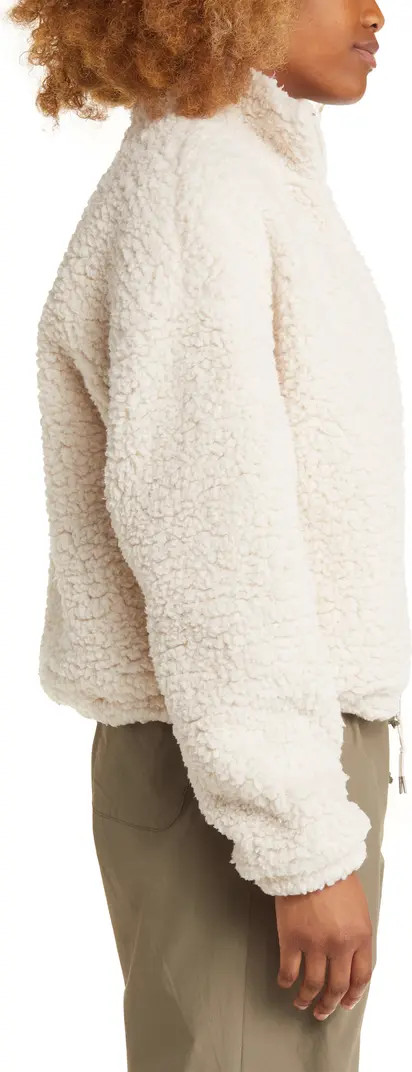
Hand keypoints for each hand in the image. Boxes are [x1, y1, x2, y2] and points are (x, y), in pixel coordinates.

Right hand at [275, 872, 372, 1019]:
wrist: (310, 857)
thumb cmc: (334, 876)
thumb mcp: (357, 906)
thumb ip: (356, 932)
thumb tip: (349, 956)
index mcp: (360, 936)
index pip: (361, 977)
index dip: (353, 995)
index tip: (346, 1002)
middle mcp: (340, 945)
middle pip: (337, 986)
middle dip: (330, 1004)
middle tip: (323, 1012)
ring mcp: (314, 944)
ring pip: (313, 984)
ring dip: (307, 998)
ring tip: (301, 1003)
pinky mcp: (290, 938)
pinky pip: (288, 969)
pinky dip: (286, 980)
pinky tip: (285, 983)